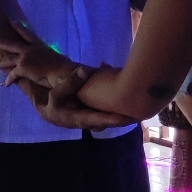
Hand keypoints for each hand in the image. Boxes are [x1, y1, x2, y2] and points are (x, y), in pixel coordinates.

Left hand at [0, 30, 89, 98]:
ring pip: (6, 60)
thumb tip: (58, 62)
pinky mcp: (23, 68)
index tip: (12, 22)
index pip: (27, 34)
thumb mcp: (59, 59)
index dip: (19, 28)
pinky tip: (5, 85)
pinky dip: (9, 81)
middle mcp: (30, 50)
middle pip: (9, 44)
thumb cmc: (65, 68)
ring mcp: (25, 58)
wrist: (64, 73)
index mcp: (39, 46)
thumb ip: (53, 59)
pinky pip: (12, 75)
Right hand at [14, 76, 130, 130]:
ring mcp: (95, 118)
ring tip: (140, 100)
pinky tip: (124, 90)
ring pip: (111, 113)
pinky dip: (116, 99)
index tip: (126, 118)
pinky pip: (108, 108)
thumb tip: (85, 70)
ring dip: (124, 108)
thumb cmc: (52, 103)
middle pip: (111, 120)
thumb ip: (70, 83)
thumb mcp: (56, 94)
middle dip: (126, 116)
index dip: (113, 120)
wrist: (50, 110)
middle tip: (142, 111)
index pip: (99, 120)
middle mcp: (91, 122)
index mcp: (80, 120)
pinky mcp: (97, 112)